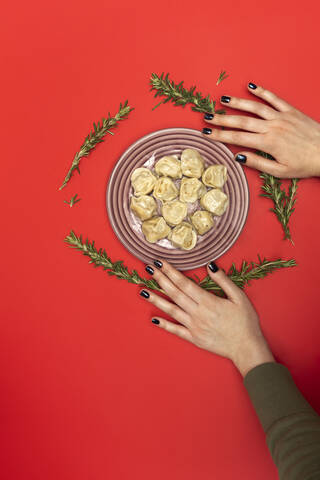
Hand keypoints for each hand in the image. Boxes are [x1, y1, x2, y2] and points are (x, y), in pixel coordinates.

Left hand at [140, 260, 273, 376]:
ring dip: (156, 299)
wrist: (247, 348)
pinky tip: (153, 318)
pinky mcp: (193, 338)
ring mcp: (193, 327)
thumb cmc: (245, 322)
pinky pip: (175, 330)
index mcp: (208, 301)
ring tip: (143, 291)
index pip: (184, 283)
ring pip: (171, 310)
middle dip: (160, 280)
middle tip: (149, 269)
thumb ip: (223, 281)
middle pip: (174, 293)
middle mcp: (197, 313)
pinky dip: (163, 324)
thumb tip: (210, 266)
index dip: (170, 272)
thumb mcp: (239, 297)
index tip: (160, 262)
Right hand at [202, 83, 319, 178]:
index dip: (220, 135)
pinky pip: (274, 98)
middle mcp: (273, 127)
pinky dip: (262, 91)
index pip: (237, 139)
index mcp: (268, 143)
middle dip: (222, 119)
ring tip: (222, 100)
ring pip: (255, 107)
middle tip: (206, 117)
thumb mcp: (280, 171)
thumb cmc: (304, 165)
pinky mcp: (291, 111)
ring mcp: (282, 117)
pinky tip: (250, 86)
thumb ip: (258, 163)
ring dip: (237, 103)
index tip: (206, 133)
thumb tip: (238, 157)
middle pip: (242, 121)